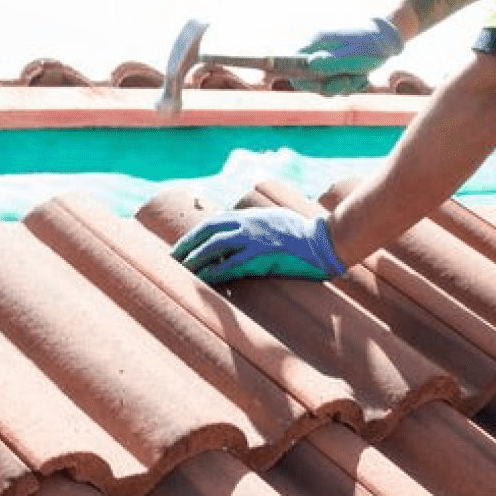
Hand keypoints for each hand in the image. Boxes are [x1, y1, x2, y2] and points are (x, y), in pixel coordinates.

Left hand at [171, 208, 345, 283]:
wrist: (323, 242)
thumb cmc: (299, 233)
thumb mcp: (272, 220)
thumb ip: (252, 224)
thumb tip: (234, 233)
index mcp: (248, 217)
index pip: (212, 223)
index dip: (193, 236)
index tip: (179, 248)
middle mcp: (248, 224)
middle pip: (208, 232)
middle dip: (188, 246)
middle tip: (172, 260)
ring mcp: (255, 239)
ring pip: (216, 246)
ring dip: (197, 258)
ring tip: (183, 270)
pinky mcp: (263, 256)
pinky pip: (233, 264)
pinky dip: (216, 271)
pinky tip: (205, 279)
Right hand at [296, 17, 403, 94]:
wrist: (388, 39)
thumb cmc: (371, 45)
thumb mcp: (355, 56)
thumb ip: (332, 62)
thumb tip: (310, 65)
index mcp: (316, 43)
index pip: (293, 64)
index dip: (301, 79)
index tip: (320, 85)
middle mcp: (317, 52)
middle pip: (308, 81)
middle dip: (330, 87)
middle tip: (349, 81)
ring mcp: (326, 61)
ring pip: (324, 86)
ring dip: (344, 87)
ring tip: (360, 76)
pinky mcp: (335, 69)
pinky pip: (336, 86)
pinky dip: (350, 86)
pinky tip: (363, 77)